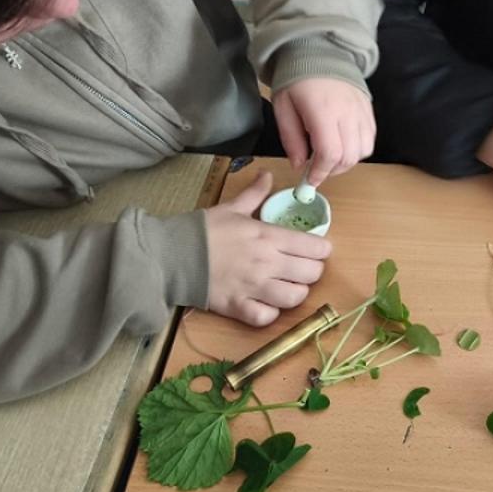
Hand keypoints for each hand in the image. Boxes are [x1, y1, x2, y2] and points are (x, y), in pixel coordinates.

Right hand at [203, 171, 331, 325]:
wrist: (171, 254)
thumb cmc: (203, 230)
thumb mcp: (232, 207)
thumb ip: (255, 193)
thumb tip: (267, 174)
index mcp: (268, 236)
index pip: (314, 247)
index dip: (321, 249)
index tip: (316, 249)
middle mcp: (267, 263)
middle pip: (312, 273)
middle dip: (313, 271)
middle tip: (303, 268)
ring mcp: (254, 287)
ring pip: (295, 298)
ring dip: (296, 293)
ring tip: (288, 287)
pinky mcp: (238, 307)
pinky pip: (267, 317)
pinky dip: (270, 314)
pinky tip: (266, 305)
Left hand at [273, 77, 375, 183]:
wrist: (319, 51)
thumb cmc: (297, 79)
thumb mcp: (283, 107)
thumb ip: (291, 138)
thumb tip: (299, 165)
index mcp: (322, 111)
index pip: (330, 153)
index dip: (320, 172)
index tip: (310, 180)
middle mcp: (347, 113)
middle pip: (349, 156)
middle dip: (332, 170)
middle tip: (317, 169)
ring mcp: (361, 111)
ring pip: (363, 150)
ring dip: (347, 161)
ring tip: (330, 156)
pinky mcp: (369, 110)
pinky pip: (370, 138)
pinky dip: (358, 149)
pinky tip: (343, 144)